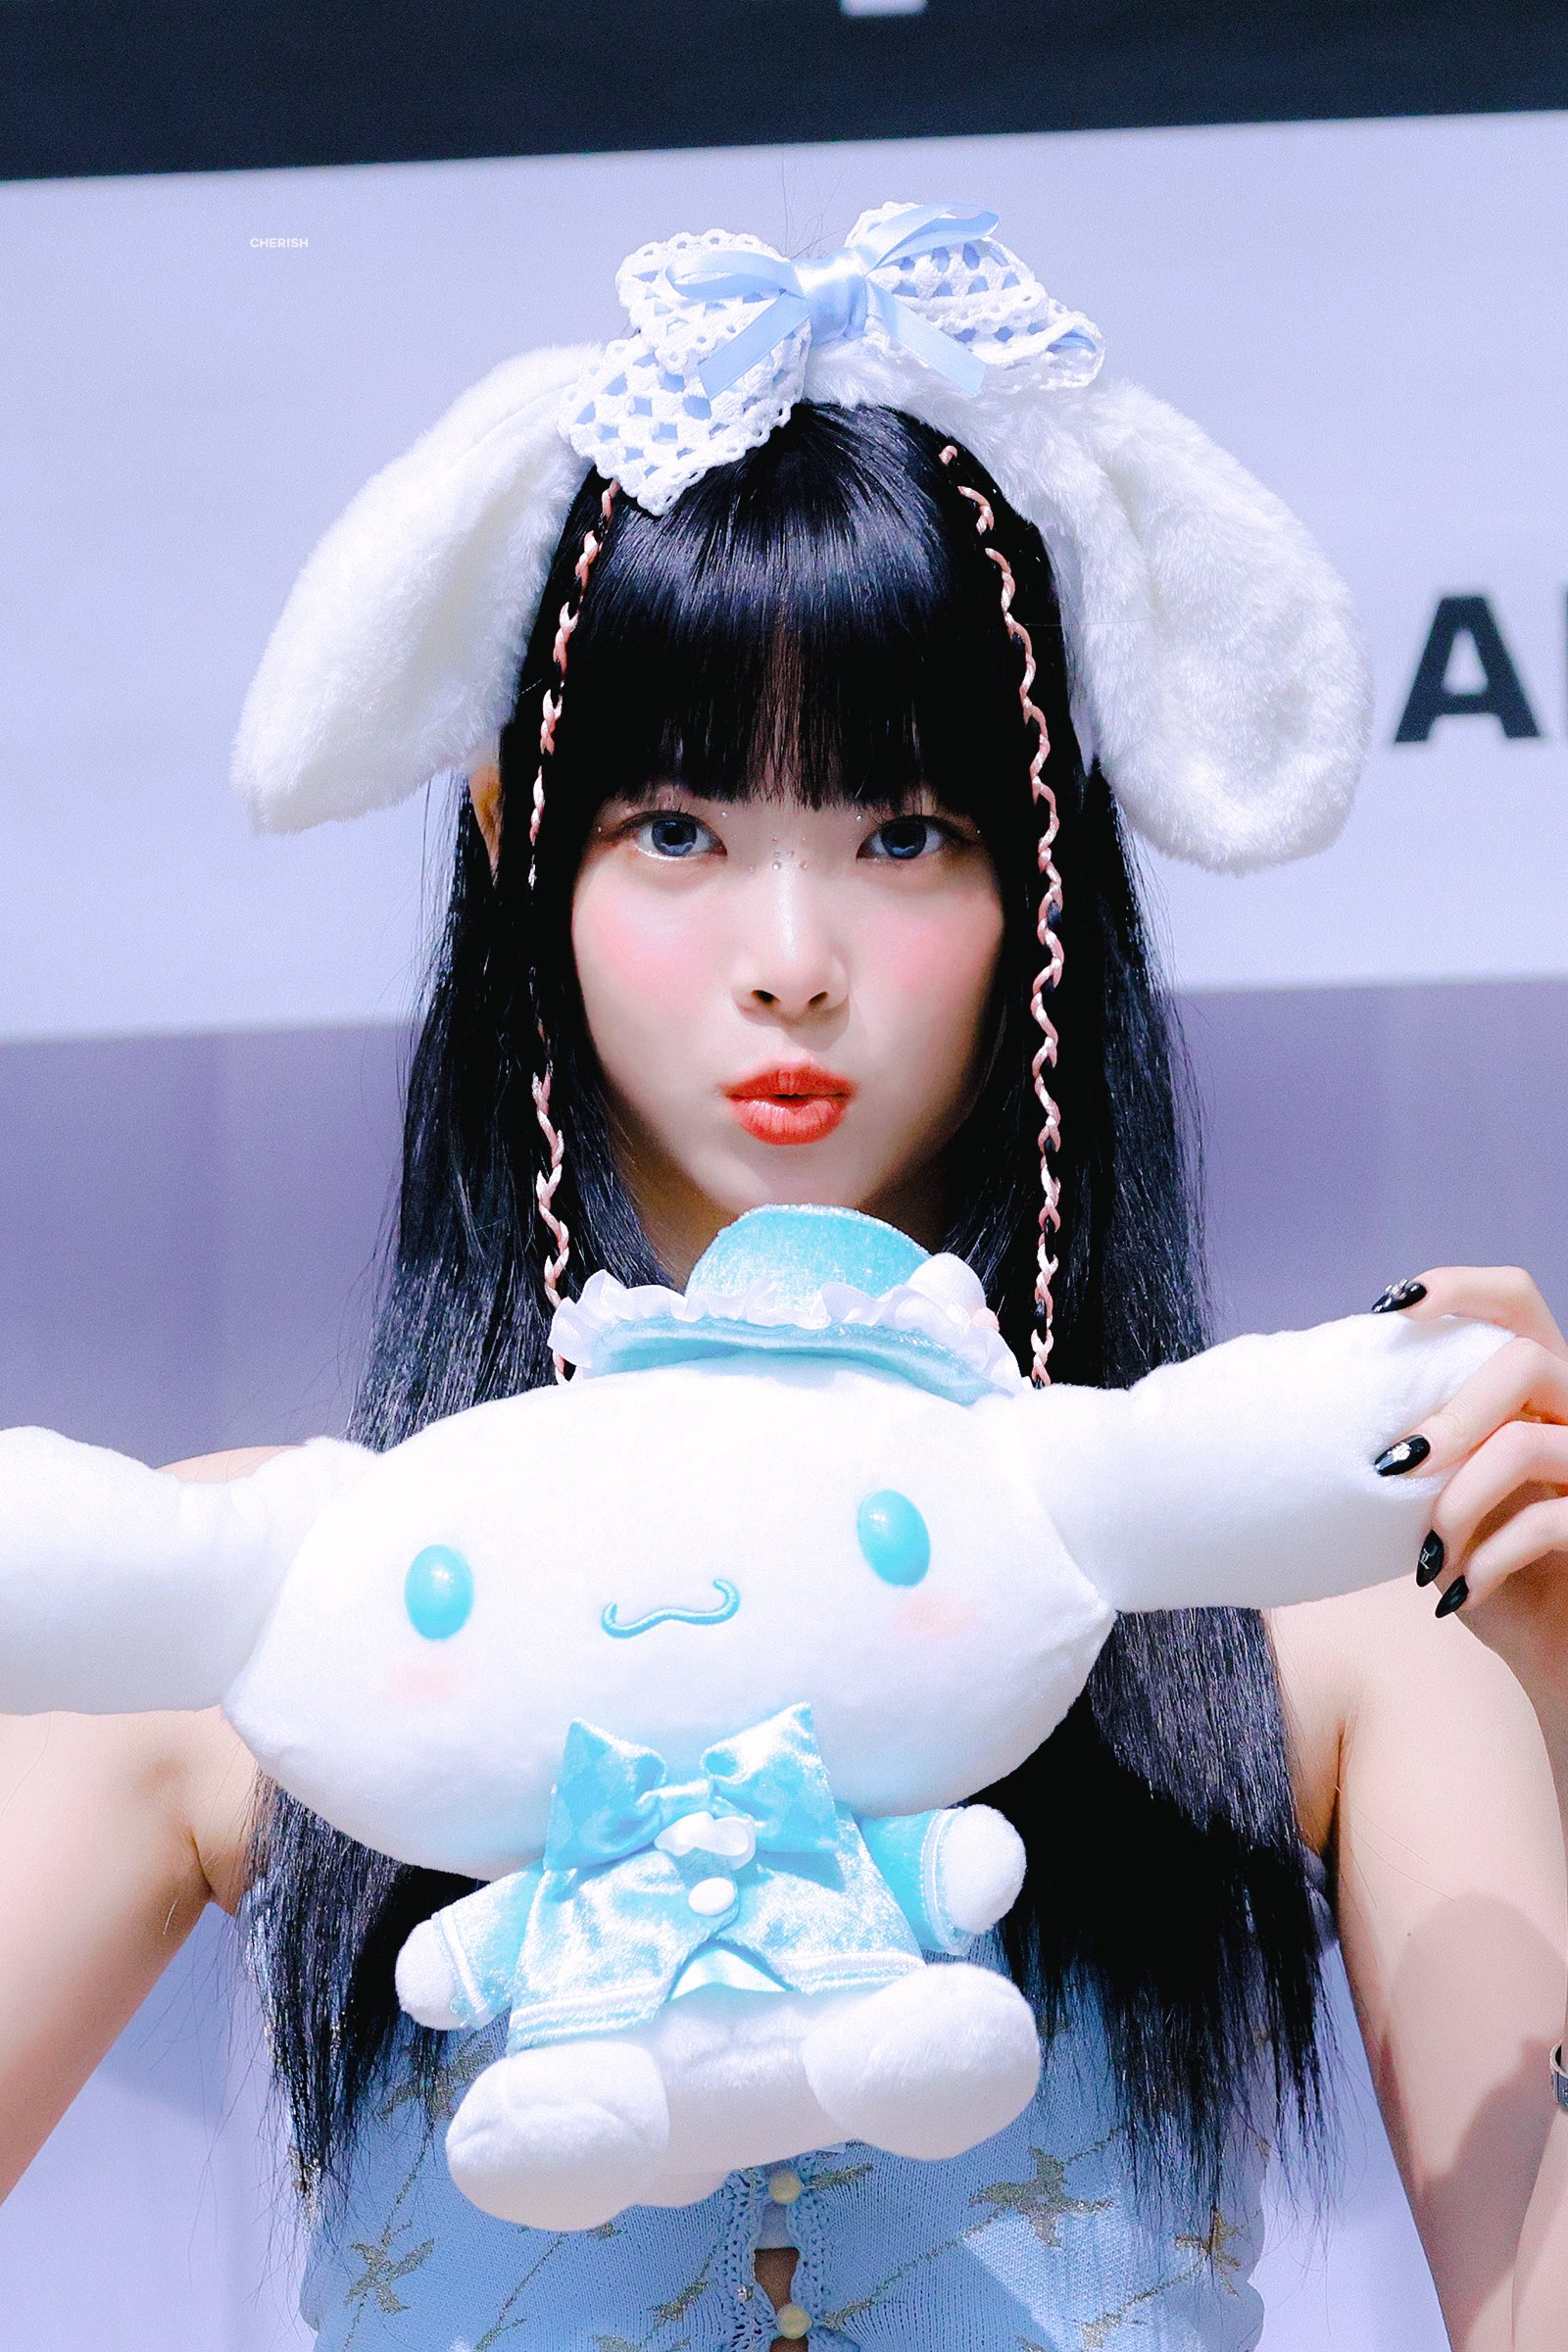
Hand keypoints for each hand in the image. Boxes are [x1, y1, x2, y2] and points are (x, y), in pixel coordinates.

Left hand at [1378, 1267, 1567, 1734]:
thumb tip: (1325, 1422)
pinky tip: (1456, 1593)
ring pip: (1528, 1443)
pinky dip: (1487, 1559)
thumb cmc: (1486, 1564)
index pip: (1516, 1297)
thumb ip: (1420, 1447)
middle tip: (1396, 1468)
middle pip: (1525, 1359)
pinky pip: (1547, 1521)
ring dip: (1457, 1499)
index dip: (1458, 1286)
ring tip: (1427, 1552)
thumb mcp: (1444, 1496)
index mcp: (1541, 1390)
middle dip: (1450, 1414)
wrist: (1550, 1647)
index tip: (1388, 1307)